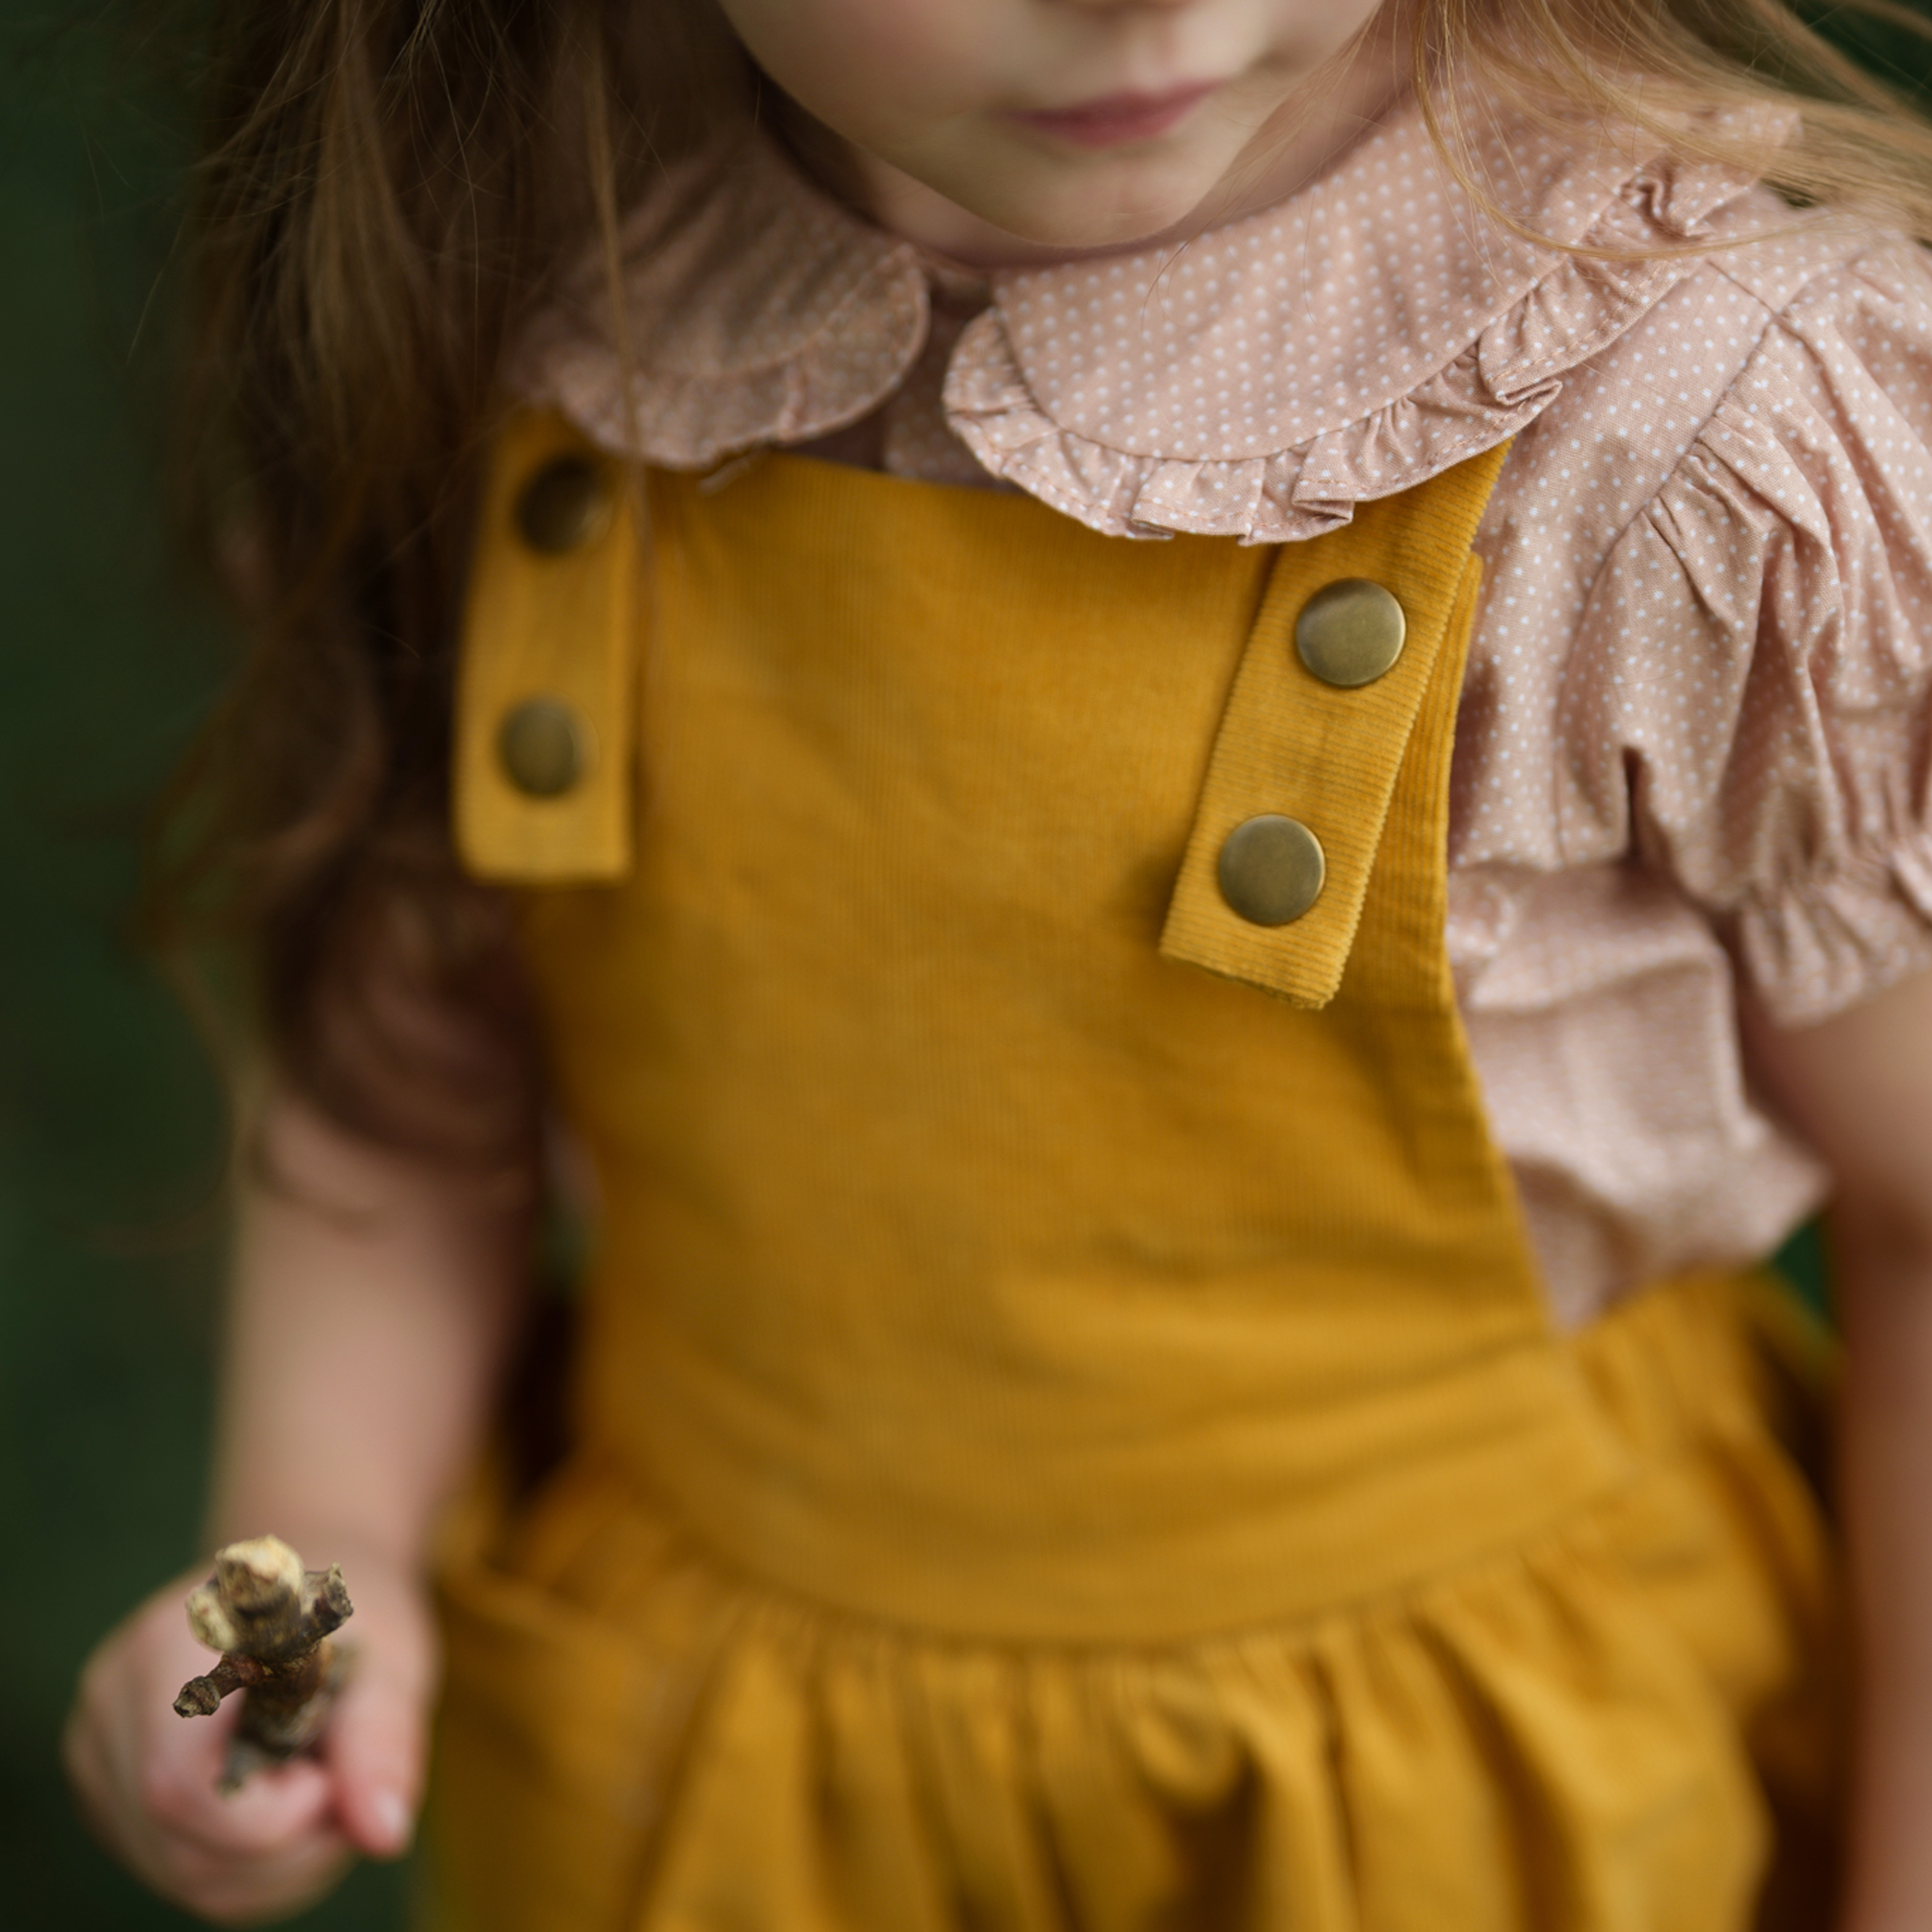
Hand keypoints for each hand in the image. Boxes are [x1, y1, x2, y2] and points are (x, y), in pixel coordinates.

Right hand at [63, 1541, 436, 1924]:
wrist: (299, 1594)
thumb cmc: (348, 1618)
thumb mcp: (388, 1657)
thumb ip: (383, 1739)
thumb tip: (385, 1833)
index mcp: (173, 1644)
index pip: (178, 1783)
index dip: (267, 1817)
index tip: (330, 1778)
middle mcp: (114, 1701)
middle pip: (181, 1844)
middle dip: (288, 1848)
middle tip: (343, 1786)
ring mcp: (100, 1752)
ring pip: (180, 1870)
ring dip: (276, 1865)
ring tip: (322, 1789)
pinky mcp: (109, 1792)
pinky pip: (177, 1870)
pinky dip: (252, 1868)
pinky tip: (289, 1810)